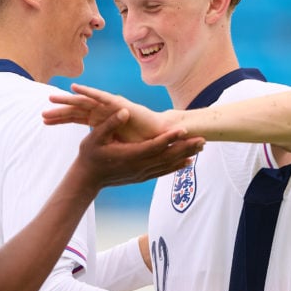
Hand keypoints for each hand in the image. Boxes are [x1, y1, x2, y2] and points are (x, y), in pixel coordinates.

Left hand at [45, 84, 172, 142]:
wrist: (157, 135)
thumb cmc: (137, 139)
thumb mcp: (113, 143)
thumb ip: (102, 142)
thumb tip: (89, 153)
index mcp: (99, 120)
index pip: (75, 118)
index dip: (60, 119)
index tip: (44, 121)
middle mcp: (101, 111)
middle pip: (76, 109)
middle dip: (59, 110)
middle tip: (42, 113)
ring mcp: (108, 106)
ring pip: (84, 101)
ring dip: (68, 99)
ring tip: (52, 98)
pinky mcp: (118, 103)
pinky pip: (100, 97)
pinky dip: (88, 91)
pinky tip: (75, 88)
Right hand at [75, 107, 203, 189]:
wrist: (88, 178)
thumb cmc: (90, 154)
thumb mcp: (94, 137)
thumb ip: (110, 124)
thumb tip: (125, 112)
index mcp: (128, 155)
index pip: (154, 146)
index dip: (169, 138)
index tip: (183, 129)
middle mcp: (138, 166)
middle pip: (167, 157)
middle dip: (185, 147)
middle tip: (202, 139)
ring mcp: (141, 174)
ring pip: (168, 165)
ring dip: (185, 156)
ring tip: (201, 148)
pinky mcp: (142, 177)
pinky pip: (163, 172)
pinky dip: (176, 167)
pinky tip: (188, 162)